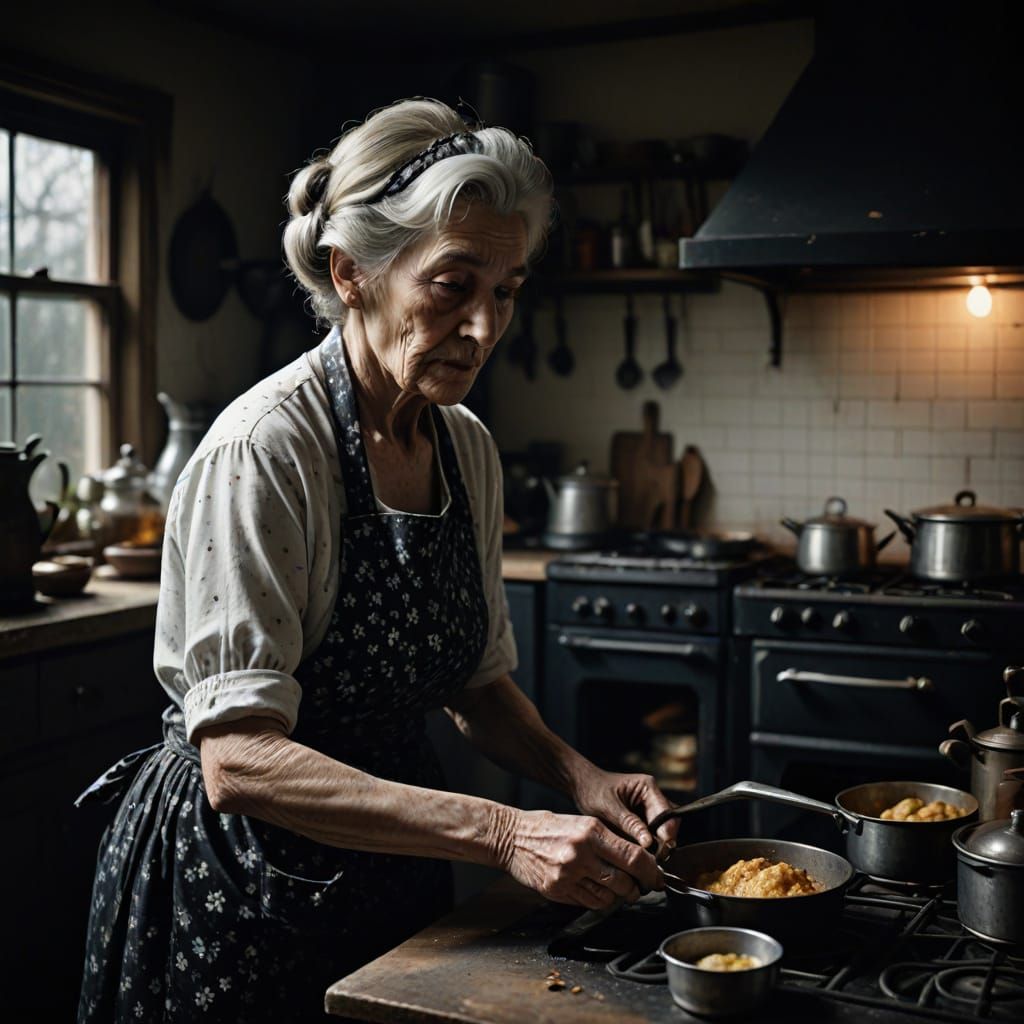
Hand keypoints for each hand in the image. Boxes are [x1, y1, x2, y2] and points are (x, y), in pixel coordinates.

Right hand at [494, 807, 663, 909]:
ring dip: (618, 896)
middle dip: (638, 888)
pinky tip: (596, 889)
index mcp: (591, 831)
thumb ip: (609, 841)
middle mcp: (581, 853)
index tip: (657, 877)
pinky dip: (599, 900)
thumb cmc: (549, 827)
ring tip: (618, 888)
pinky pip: (589, 903)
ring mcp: (568, 874)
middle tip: (641, 887)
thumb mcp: (583, 823)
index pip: (634, 857)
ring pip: (609, 897)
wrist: (512, 836)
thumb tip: (639, 860)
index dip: (651, 871)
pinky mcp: (557, 890)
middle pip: (625, 881)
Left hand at [571, 767, 680, 851]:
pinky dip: (646, 845)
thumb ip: (629, 823)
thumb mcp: (608, 808)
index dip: (667, 835)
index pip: (668, 815)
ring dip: (655, 845)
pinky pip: (651, 835)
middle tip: (651, 859)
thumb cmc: (592, 791)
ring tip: (643, 858)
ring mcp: (649, 808)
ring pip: (662, 831)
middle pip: (669, 824)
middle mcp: (653, 797)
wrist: (581, 786)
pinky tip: (637, 853)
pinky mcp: (643, 819)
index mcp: (648, 788)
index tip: (660, 854)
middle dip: (662, 842)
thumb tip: (648, 842)